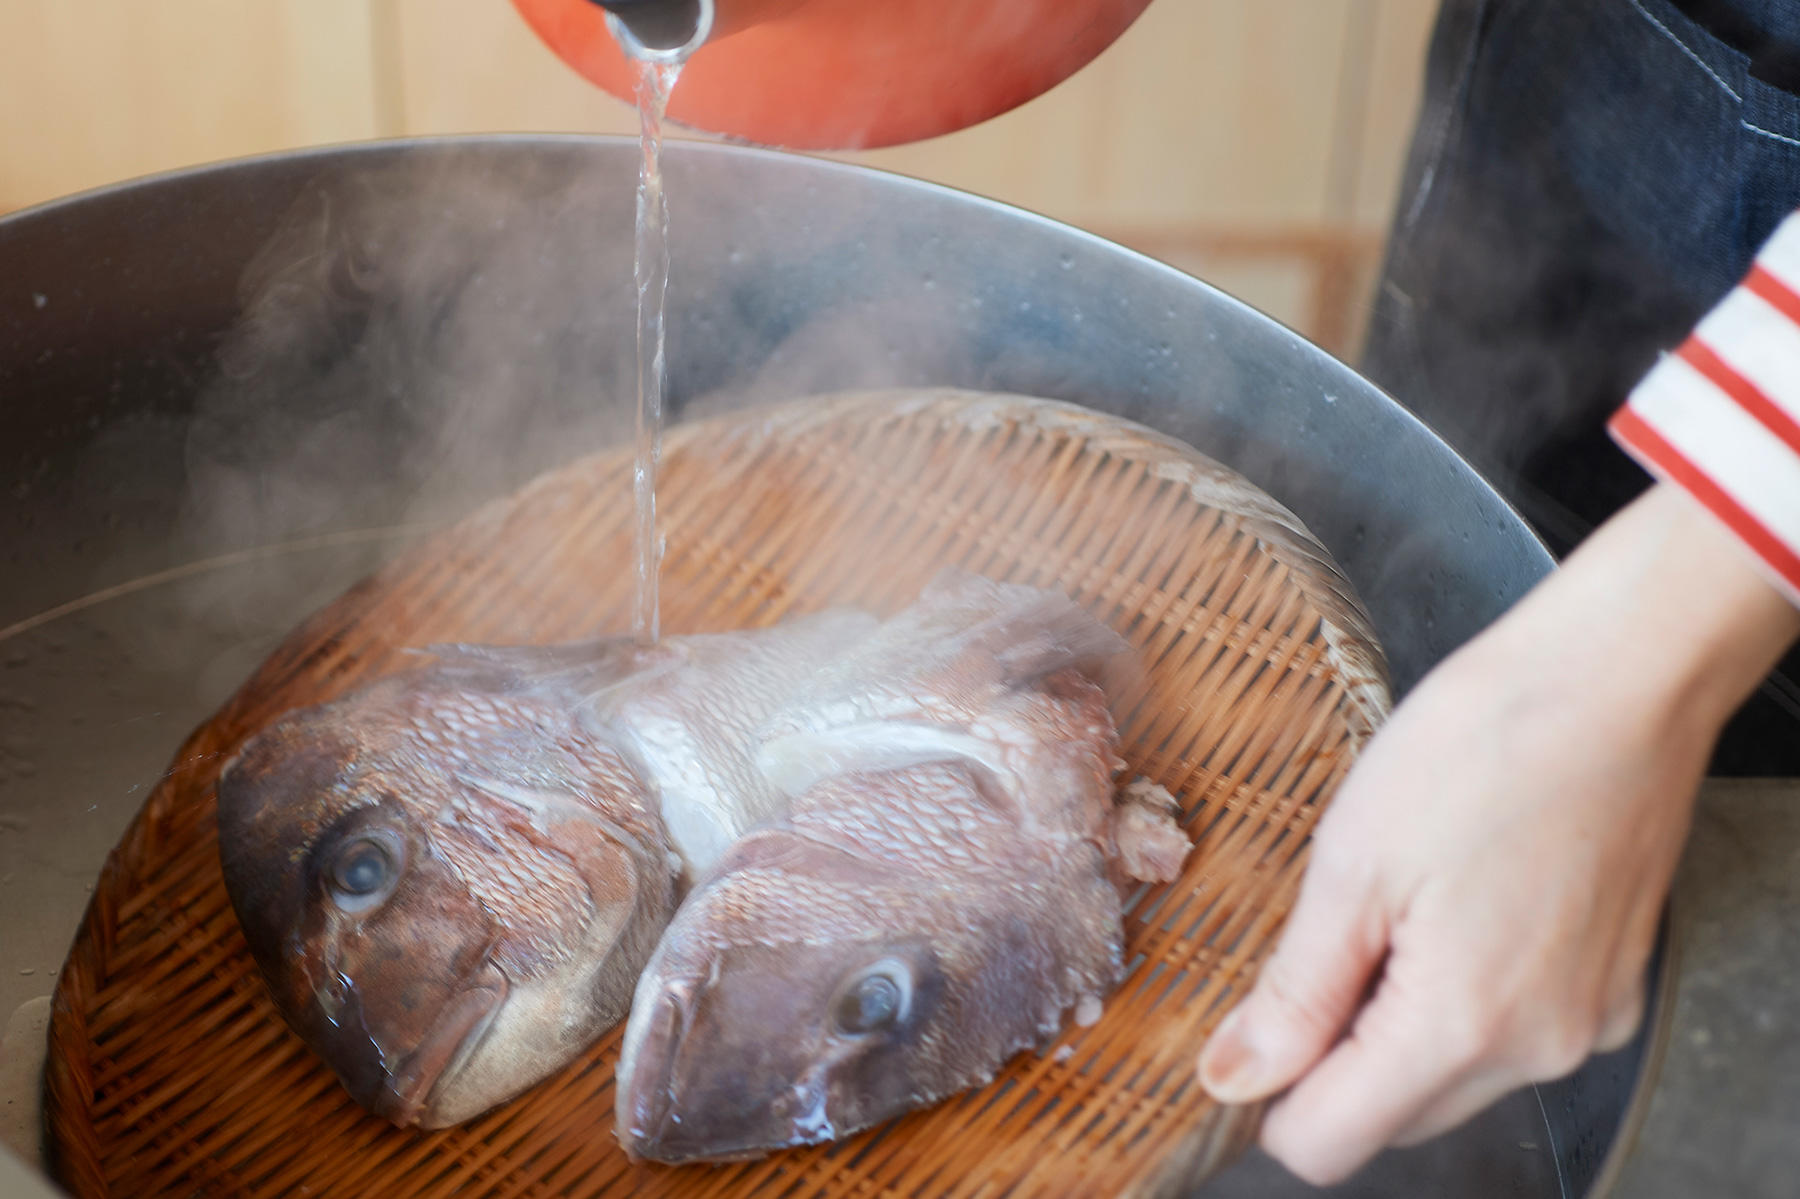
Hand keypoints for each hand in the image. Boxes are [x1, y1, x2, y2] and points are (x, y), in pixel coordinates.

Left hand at [1196, 482, 1799, 1184]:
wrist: (1620, 678)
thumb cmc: (1483, 746)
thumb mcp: (1354, 863)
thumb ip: (1293, 991)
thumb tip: (1233, 1079)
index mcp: (1460, 1027)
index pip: (1331, 1142)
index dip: (1268, 1097)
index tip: (1249, 1027)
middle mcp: (1538, 1052)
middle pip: (1393, 1117)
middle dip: (1335, 1055)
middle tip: (1327, 937)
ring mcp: (1587, 1023)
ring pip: (1451, 1078)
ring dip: (1398, 1025)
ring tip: (1395, 908)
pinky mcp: (1612, 989)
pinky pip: (1512, 1034)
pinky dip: (1463, 999)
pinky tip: (1453, 905)